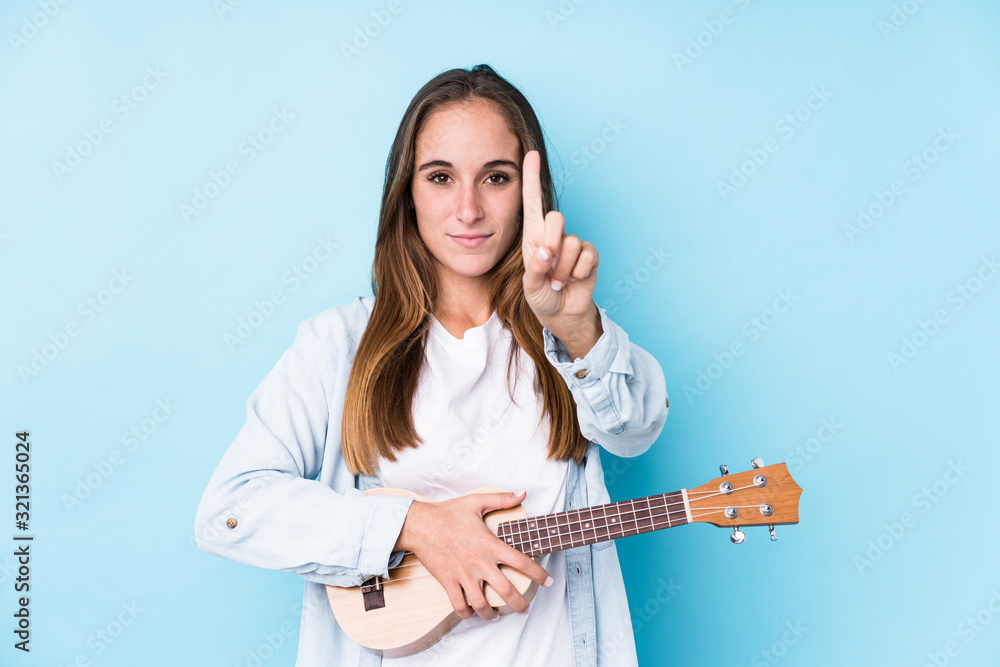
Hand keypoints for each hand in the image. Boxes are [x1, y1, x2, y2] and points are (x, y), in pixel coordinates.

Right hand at [394, 490, 551, 620]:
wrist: (421, 524)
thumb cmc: (449, 512)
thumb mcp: (477, 502)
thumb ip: (502, 499)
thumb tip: (523, 492)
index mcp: (490, 545)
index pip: (521, 562)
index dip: (538, 574)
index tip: (548, 582)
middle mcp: (479, 563)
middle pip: (505, 591)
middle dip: (519, 604)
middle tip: (525, 609)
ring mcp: (463, 575)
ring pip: (482, 604)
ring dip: (491, 614)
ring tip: (498, 615)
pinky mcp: (448, 581)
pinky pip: (459, 605)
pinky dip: (467, 614)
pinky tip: (472, 613)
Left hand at [521, 150, 601, 357]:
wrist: (562, 313)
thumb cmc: (541, 295)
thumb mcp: (530, 285)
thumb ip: (534, 269)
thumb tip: (545, 253)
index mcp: (533, 235)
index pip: (532, 201)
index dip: (531, 178)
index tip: (531, 154)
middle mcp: (554, 234)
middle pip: (555, 217)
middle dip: (550, 244)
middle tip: (547, 265)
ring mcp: (573, 243)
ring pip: (571, 243)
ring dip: (562, 268)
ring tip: (558, 280)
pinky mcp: (590, 255)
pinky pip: (587, 255)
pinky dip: (578, 272)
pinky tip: (573, 280)